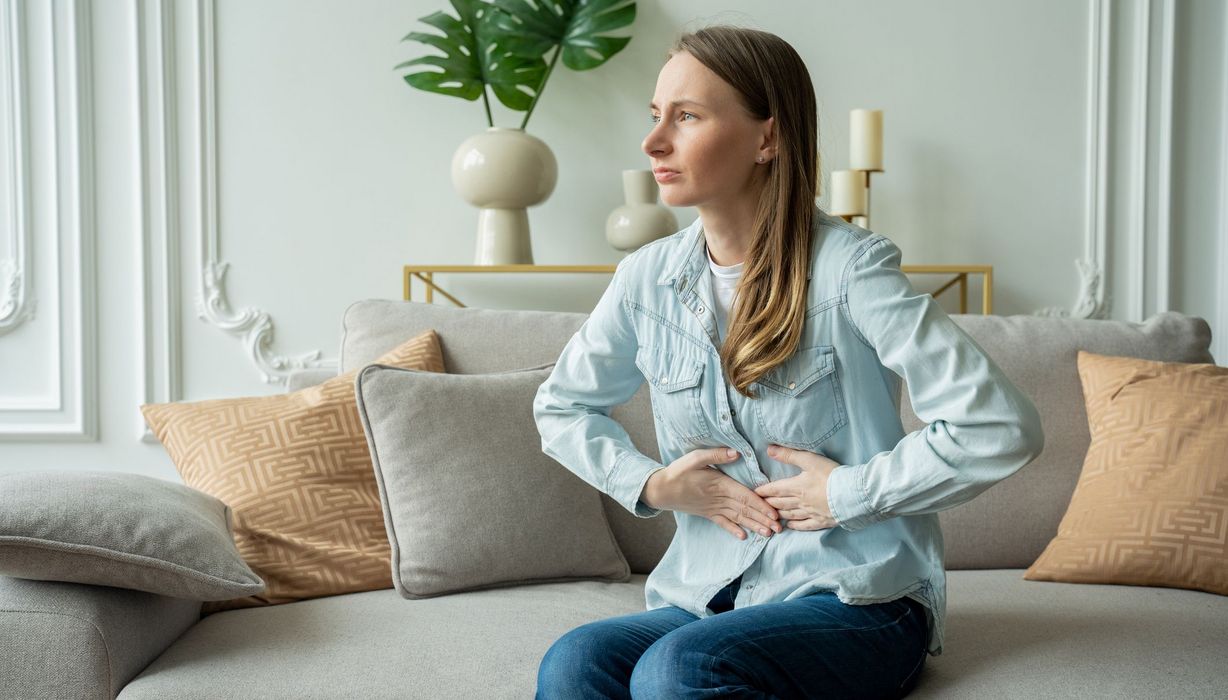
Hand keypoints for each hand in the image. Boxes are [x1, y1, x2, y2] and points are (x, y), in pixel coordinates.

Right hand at [643, 447, 782, 539]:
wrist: (660, 490)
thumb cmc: (678, 472)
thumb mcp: (695, 458)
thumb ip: (716, 455)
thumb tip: (736, 453)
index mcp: (719, 484)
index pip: (744, 496)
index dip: (760, 505)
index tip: (774, 513)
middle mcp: (718, 499)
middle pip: (745, 510)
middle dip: (762, 519)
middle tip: (779, 528)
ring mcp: (713, 508)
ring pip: (737, 518)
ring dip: (753, 526)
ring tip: (768, 534)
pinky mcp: (707, 513)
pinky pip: (722, 523)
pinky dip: (733, 530)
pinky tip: (743, 537)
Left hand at [754, 444, 839, 530]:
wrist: (852, 494)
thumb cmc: (832, 475)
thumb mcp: (810, 460)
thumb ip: (789, 455)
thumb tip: (769, 450)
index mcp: (796, 487)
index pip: (775, 489)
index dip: (763, 491)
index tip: (754, 493)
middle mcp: (800, 502)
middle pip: (779, 503)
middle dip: (767, 503)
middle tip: (758, 504)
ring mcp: (810, 513)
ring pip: (789, 515)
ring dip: (778, 514)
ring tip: (770, 514)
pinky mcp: (821, 521)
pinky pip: (804, 526)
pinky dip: (795, 526)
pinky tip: (789, 526)